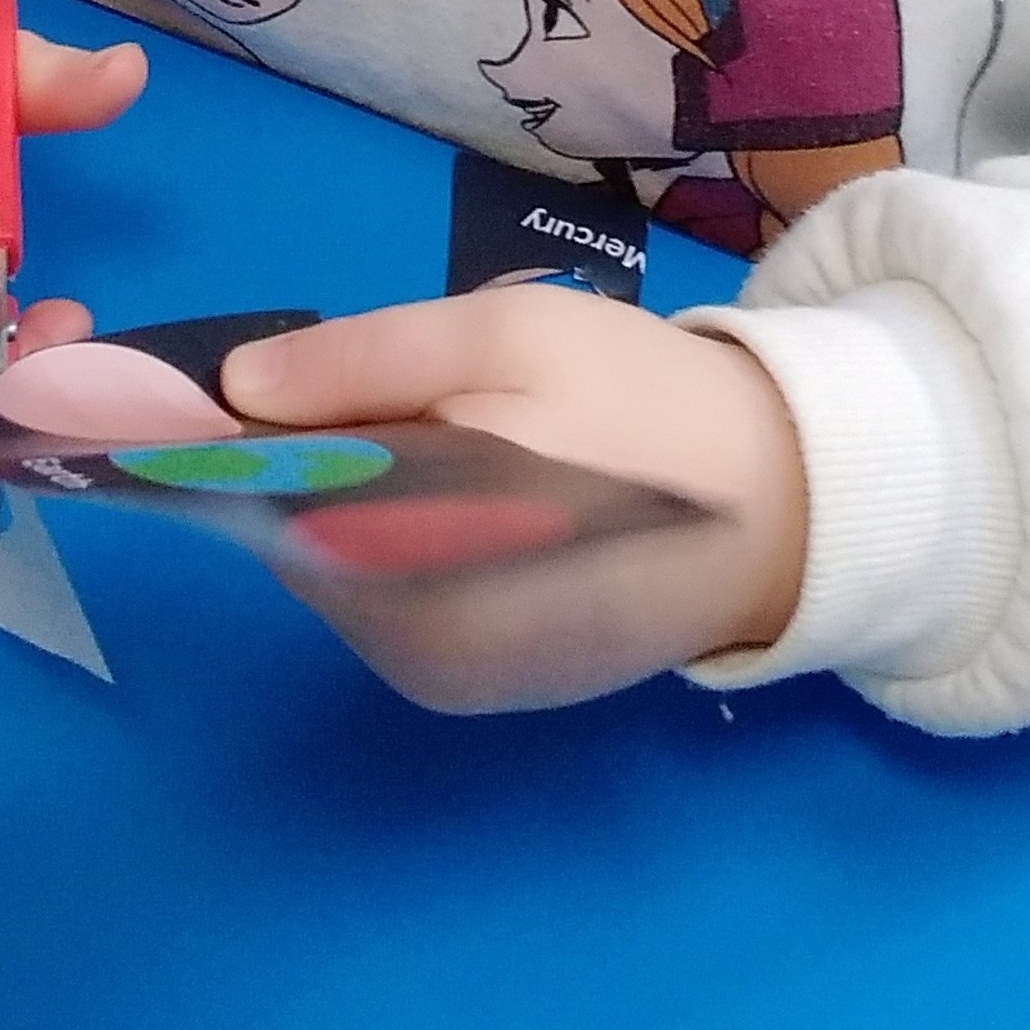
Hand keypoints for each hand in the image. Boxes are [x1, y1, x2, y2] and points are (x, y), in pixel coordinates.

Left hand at [219, 290, 807, 711]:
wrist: (791, 506)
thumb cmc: (642, 406)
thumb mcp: (506, 335)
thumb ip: (364, 362)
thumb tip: (238, 391)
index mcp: (405, 568)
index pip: (269, 503)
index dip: (258, 437)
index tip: (269, 382)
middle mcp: (411, 653)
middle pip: (307, 540)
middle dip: (332, 467)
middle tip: (420, 395)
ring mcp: (451, 685)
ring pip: (353, 572)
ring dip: (376, 508)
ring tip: (469, 443)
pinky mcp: (489, 694)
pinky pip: (406, 607)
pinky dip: (419, 549)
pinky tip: (488, 500)